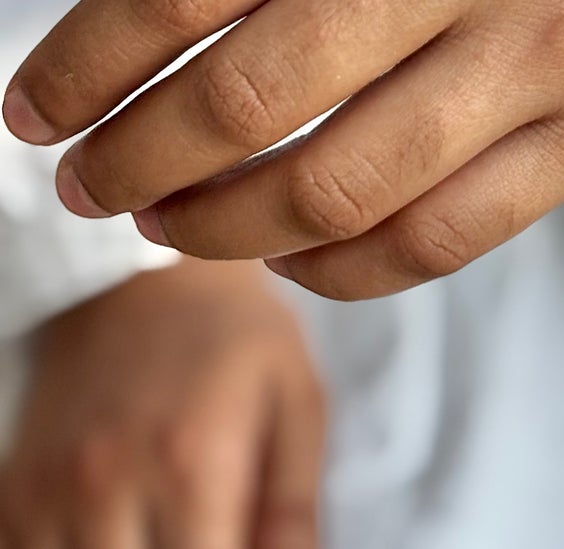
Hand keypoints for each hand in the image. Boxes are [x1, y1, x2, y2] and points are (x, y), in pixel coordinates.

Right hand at [0, 259, 324, 548]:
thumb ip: (294, 504)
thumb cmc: (235, 337)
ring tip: (168, 523)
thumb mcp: (296, 399)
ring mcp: (50, 494)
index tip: (238, 542)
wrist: (144, 280)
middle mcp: (109, 486)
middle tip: (209, 532)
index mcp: (191, 464)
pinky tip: (126, 525)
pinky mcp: (13, 495)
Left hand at [4, 0, 563, 298]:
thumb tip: (190, 33)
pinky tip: (298, 246)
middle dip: (128, 159)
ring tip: (170, 223)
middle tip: (85, 180)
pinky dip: (341, 262)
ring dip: (217, 227)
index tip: (30, 107)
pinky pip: (444, 233)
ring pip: (333, 190)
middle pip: (245, 98)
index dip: (82, 57)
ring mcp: (549, 42)